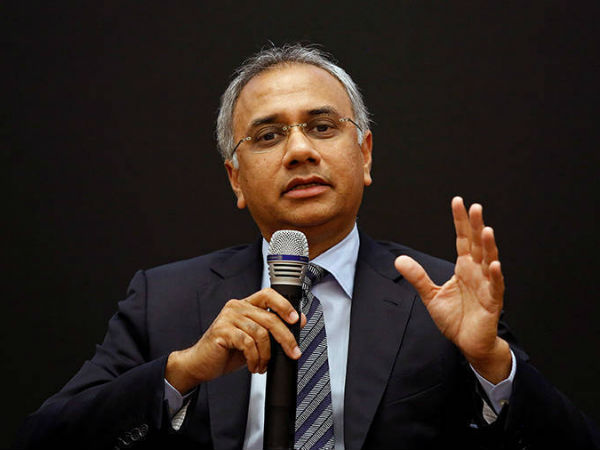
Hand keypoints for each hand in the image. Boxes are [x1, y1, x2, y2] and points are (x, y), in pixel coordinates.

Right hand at [166, 288, 304, 393]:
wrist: (201, 364)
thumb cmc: (227, 351)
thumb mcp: (255, 340)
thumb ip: (273, 329)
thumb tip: (300, 320)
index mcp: (245, 305)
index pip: (268, 295)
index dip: (284, 305)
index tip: (295, 319)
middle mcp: (237, 307)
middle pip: (269, 318)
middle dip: (285, 338)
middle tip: (293, 352)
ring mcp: (228, 317)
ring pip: (260, 333)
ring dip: (267, 354)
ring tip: (263, 365)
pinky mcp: (222, 331)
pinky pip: (248, 343)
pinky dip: (255, 358)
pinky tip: (254, 366)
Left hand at [394, 196, 510, 382]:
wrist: (468, 343)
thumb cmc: (454, 318)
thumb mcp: (430, 294)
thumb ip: (417, 276)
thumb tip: (399, 259)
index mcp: (464, 267)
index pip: (463, 239)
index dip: (460, 221)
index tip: (458, 202)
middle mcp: (477, 272)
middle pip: (477, 244)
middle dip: (476, 226)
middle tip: (475, 207)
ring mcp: (486, 286)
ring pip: (488, 261)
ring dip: (488, 246)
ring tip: (486, 229)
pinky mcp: (492, 302)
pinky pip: (494, 287)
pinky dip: (494, 276)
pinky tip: (492, 264)